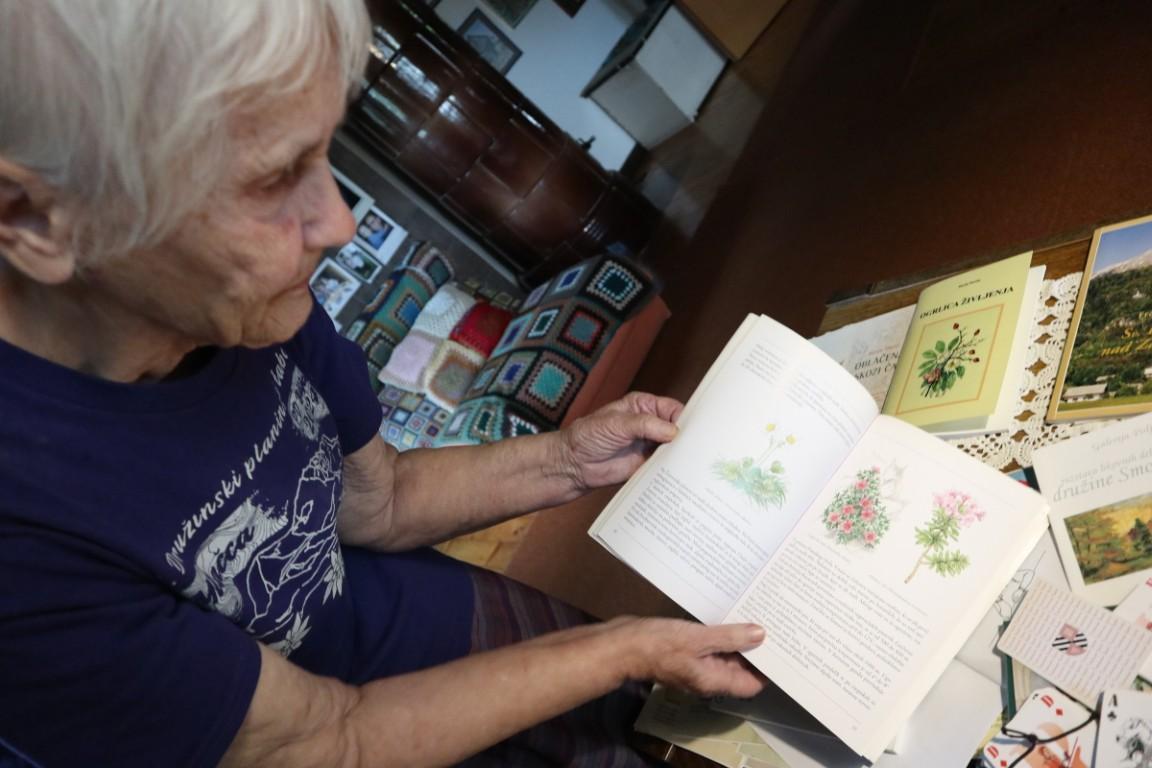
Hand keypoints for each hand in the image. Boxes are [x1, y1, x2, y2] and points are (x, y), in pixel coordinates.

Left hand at [559, 392, 683, 490]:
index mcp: (644, 406)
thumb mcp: (615, 423)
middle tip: (699, 448)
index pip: (673, 409)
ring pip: (675, 449)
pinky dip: (673, 471)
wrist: (574, 464)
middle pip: (678, 429)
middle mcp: (651, 424)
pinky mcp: (647, 465)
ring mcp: (650, 445)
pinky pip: (666, 467)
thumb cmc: (588, 436)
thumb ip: (644, 425)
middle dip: (688, 438)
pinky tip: (681, 475)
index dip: (685, 418)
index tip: (695, 430)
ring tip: (693, 463)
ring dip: (682, 455)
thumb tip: (673, 431)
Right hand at [609, 617, 766, 698]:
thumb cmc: (658, 644)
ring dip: (739, 638)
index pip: (750, 684)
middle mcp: (707, 676)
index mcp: (713, 680)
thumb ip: (729, 637)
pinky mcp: (686, 650)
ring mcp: (695, 663)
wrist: (621, 644)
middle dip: (756, 650)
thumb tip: (760, 635)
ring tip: (757, 615)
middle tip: (774, 625)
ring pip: (726, 654)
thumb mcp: (697, 638)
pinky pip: (710, 644)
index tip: (781, 648)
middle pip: (740, 668)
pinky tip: (728, 614)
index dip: (768, 669)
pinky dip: (721, 633)